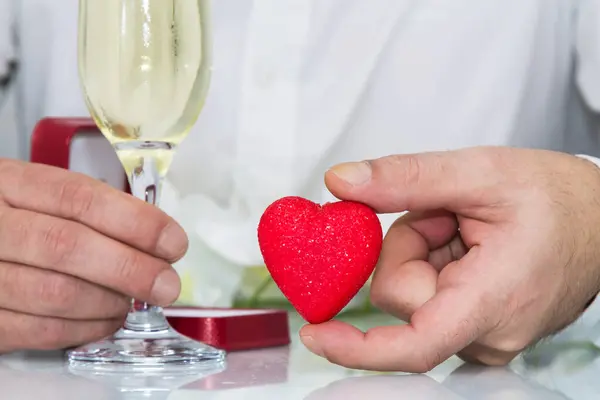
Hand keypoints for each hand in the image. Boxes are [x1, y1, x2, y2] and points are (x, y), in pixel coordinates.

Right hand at [0, 159, 186, 351]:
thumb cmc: (14, 220)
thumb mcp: (39, 197)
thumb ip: (89, 213)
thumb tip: (155, 242)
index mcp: (10, 184)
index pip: (80, 198)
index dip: (134, 221)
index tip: (173, 242)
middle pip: (67, 246)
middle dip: (129, 268)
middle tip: (166, 285)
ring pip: (54, 293)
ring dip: (108, 302)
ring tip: (132, 303)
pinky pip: (40, 332)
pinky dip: (85, 329)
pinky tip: (106, 320)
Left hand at [300, 147, 599, 371]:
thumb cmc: (557, 198)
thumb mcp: (480, 171)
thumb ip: (404, 178)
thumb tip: (341, 182)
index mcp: (492, 301)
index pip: (414, 346)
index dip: (357, 346)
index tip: (315, 335)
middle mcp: (487, 335)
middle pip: (398, 294)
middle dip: (409, 243)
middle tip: (449, 216)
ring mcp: (482, 337)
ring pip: (409, 293)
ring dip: (423, 250)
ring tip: (466, 229)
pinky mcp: (475, 331)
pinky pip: (425, 299)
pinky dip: (433, 264)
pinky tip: (466, 246)